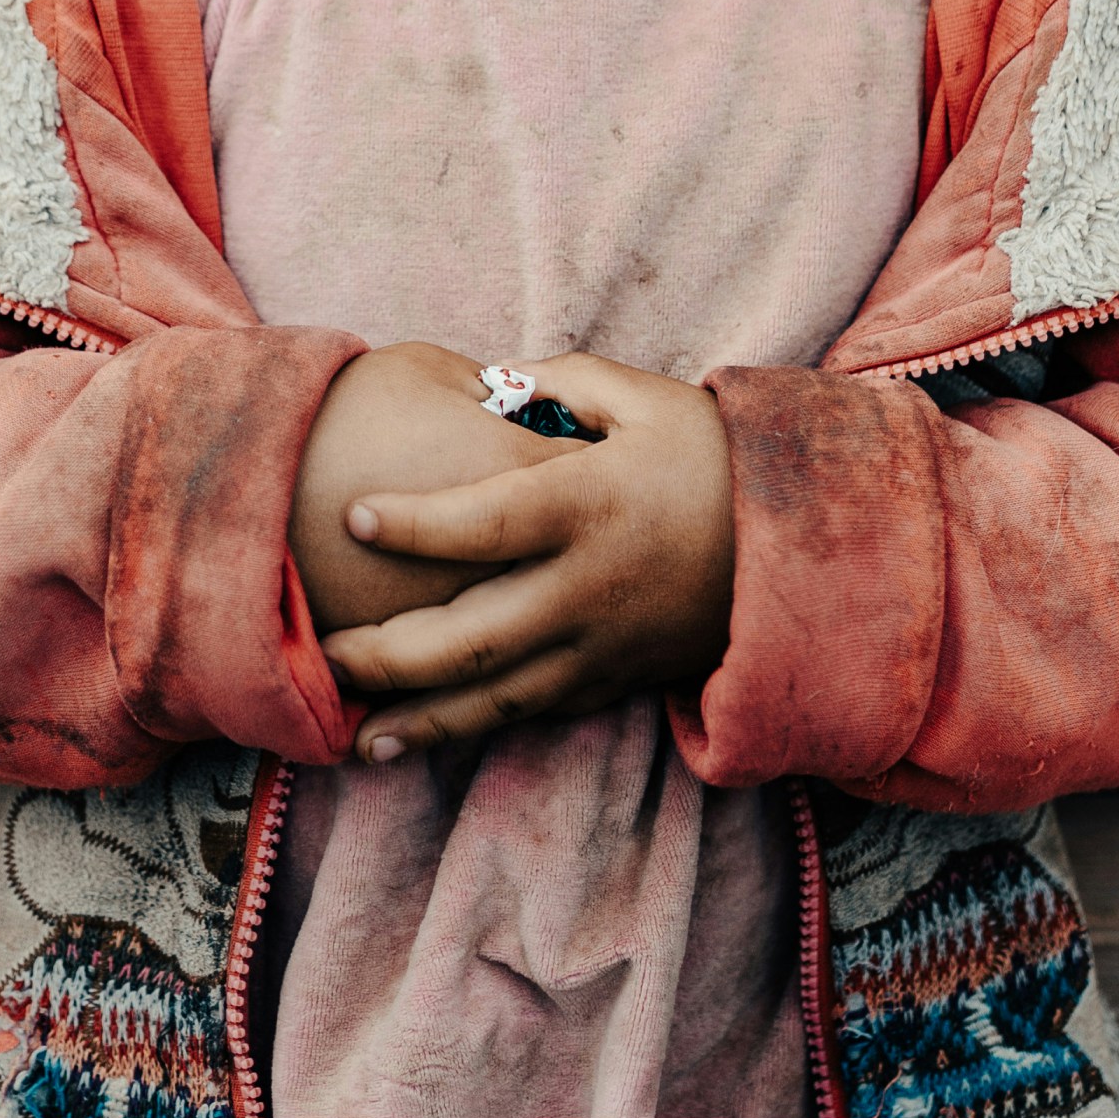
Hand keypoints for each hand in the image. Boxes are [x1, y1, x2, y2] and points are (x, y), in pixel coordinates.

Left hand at [319, 353, 734, 758]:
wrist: (797, 548)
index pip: (486, 522)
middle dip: (389, 652)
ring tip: (350, 735)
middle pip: (473, 636)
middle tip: (322, 647)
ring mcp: (600, 645)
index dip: (415, 524)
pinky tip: (412, 741)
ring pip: (494, 696)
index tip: (354, 516)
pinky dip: (467, 731)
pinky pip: (529, 714)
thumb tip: (491, 376)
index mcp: (589, 505)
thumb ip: (560, 380)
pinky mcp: (612, 682)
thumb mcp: (644, 396)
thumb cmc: (712, 455)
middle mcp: (588, 586)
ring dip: (417, 718)